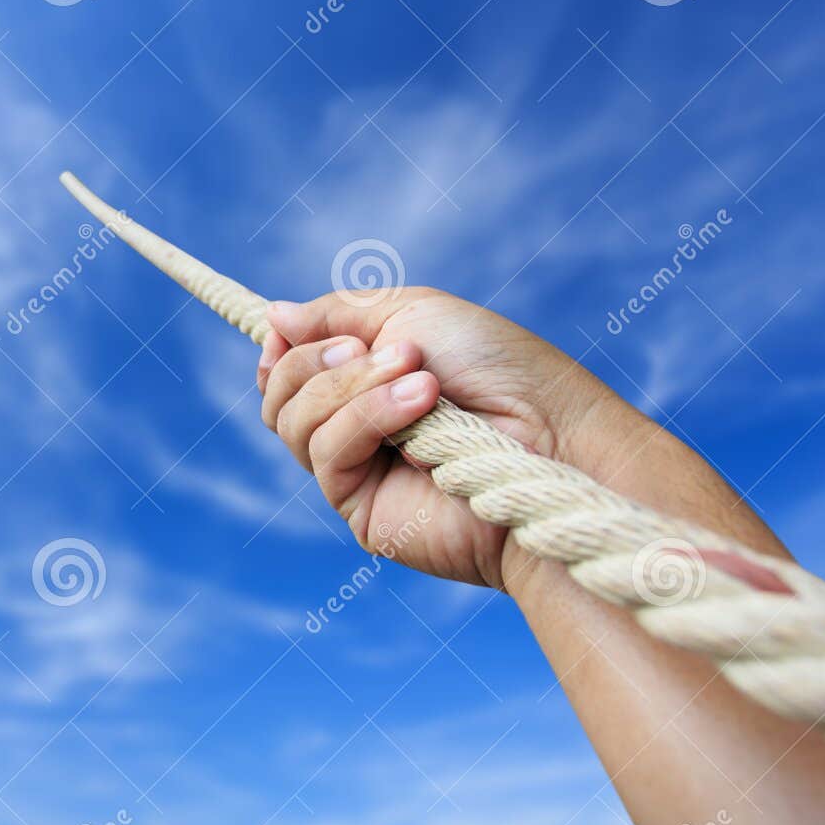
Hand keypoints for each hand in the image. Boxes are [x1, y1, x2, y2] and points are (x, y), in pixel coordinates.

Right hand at [258, 288, 634, 589]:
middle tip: (383, 349)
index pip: (289, 370)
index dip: (282, 349)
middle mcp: (354, 428)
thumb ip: (339, 313)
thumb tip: (271, 317)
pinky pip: (325, 454)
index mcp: (364, 381)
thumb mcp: (415, 313)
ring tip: (421, 377)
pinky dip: (366, 417)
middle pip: (279, 395)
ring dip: (351, 386)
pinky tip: (420, 403)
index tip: (292, 329)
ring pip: (293, 422)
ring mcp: (357, 471)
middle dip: (318, 360)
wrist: (552, 438)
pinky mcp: (363, 510)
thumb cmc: (502, 372)